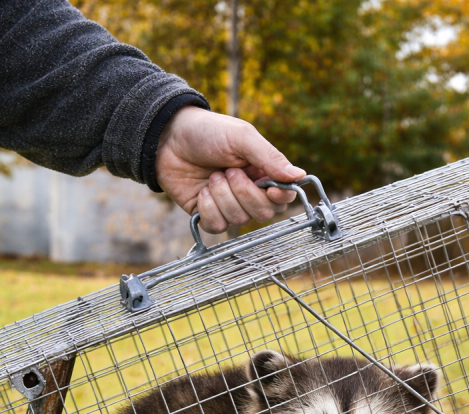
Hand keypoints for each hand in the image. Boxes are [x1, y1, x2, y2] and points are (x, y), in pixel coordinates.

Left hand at [155, 106, 305, 232]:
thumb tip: (300, 176)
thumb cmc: (207, 132)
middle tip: (228, 171)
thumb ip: (270, 158)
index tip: (270, 189)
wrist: (168, 137)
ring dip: (223, 197)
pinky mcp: (209, 215)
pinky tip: (201, 192)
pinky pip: (218, 226)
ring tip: (212, 176)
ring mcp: (229, 205)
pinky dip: (209, 209)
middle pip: (263, 213)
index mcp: (262, 172)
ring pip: (239, 221)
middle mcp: (249, 192)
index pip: (284, 197)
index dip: (279, 198)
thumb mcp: (241, 138)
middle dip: (244, 194)